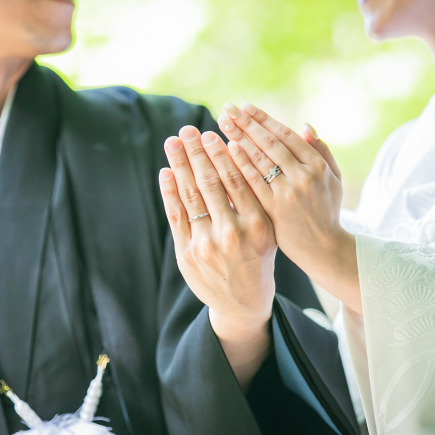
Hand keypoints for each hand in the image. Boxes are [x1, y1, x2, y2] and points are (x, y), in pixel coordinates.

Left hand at [159, 126, 276, 390]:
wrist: (243, 305)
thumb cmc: (259, 258)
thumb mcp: (269, 230)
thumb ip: (255, 198)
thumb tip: (236, 155)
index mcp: (258, 225)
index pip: (236, 180)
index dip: (221, 154)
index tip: (212, 133)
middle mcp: (232, 234)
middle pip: (209, 183)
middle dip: (196, 152)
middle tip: (187, 130)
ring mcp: (206, 245)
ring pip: (190, 196)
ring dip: (179, 164)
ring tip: (172, 142)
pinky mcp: (187, 253)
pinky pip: (176, 215)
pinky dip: (169, 191)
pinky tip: (166, 172)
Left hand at [217, 102, 361, 313]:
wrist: (325, 249)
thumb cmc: (326, 212)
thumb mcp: (333, 180)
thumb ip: (321, 152)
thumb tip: (305, 126)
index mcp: (318, 166)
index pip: (285, 135)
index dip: (263, 119)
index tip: (245, 106)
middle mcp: (304, 176)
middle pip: (269, 143)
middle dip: (246, 124)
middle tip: (227, 109)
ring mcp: (288, 193)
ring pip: (259, 160)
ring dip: (239, 138)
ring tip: (222, 125)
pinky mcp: (274, 210)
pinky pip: (253, 183)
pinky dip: (240, 165)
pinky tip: (227, 150)